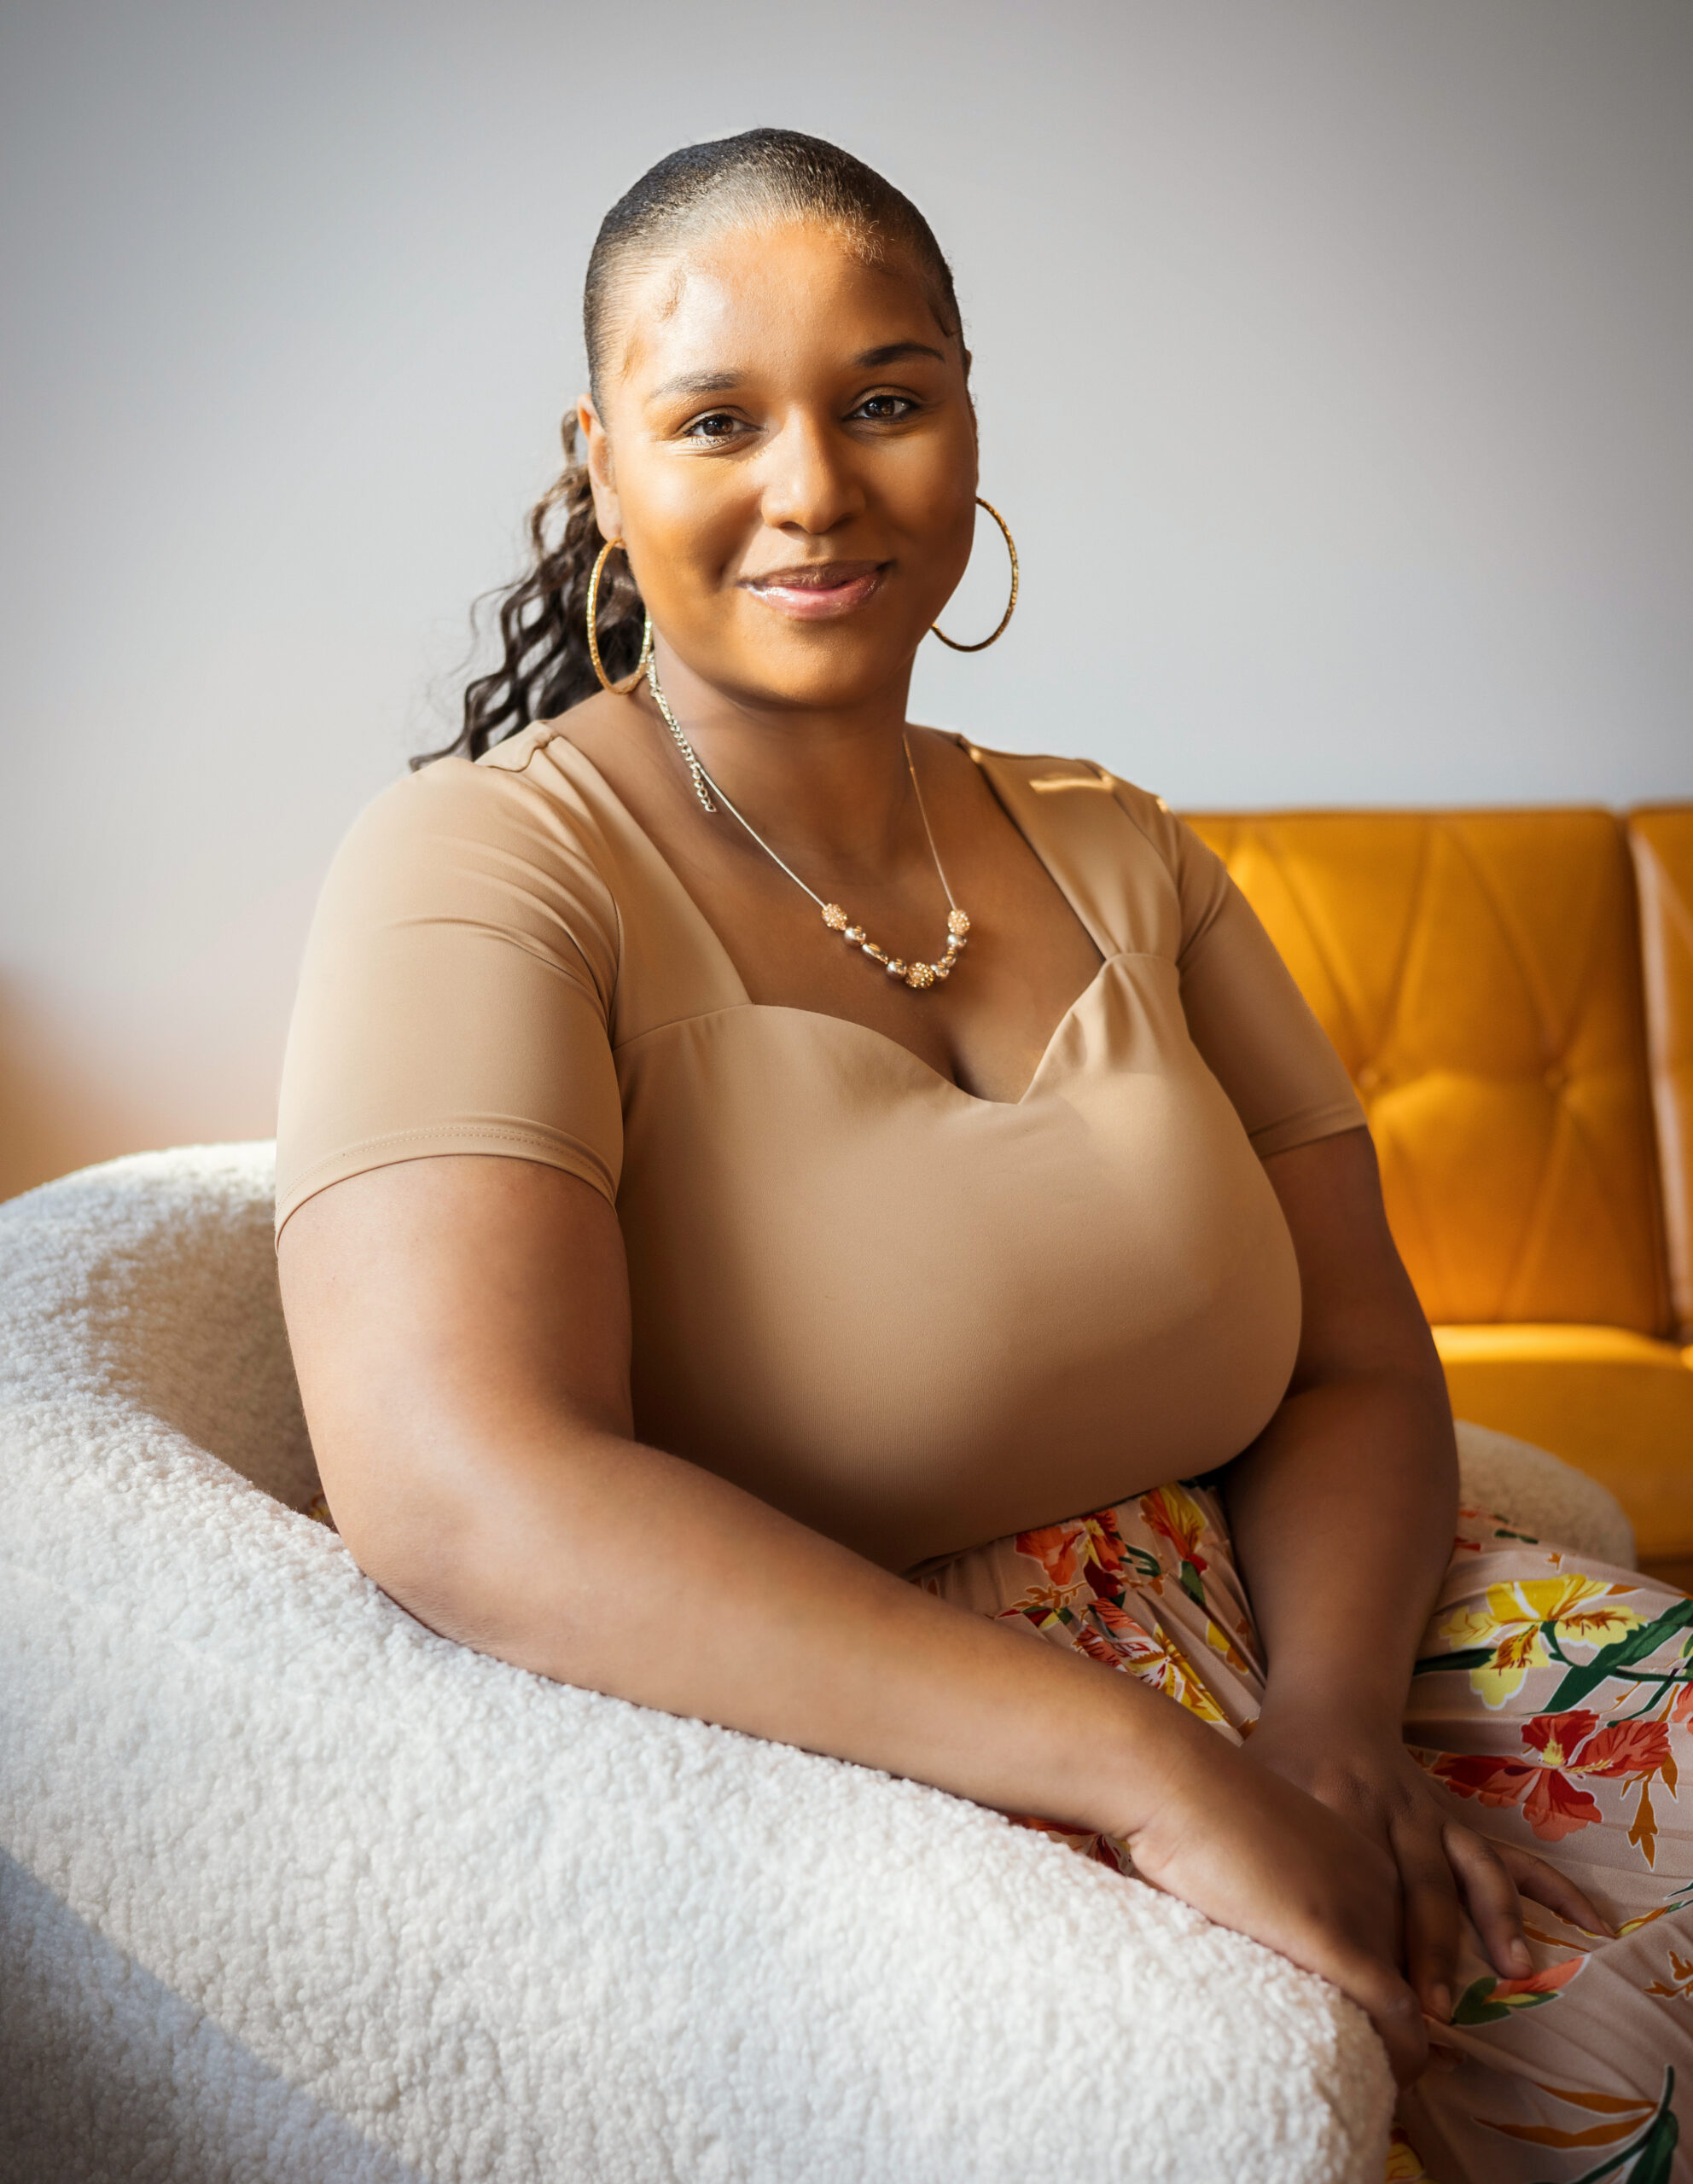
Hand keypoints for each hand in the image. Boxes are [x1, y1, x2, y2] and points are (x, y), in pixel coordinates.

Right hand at [1124, 1725, 1429, 2084]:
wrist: (1181, 1780)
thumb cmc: (1193, 1806)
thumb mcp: (1258, 1844)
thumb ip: (1274, 1885)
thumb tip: (1252, 1923)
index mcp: (1359, 1857)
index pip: (1395, 1939)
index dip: (1381, 1987)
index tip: (1363, 2023)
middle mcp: (1378, 1883)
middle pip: (1406, 1973)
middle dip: (1394, 2025)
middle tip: (1369, 2068)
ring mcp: (1362, 1911)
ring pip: (1408, 2004)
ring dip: (1399, 2052)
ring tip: (1372, 2086)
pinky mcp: (1339, 1941)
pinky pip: (1394, 2015)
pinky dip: (1399, 2056)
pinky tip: (1385, 2081)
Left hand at [1244, 1705, 1613, 2024]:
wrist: (1328, 1706)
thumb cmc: (1279, 1762)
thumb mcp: (1254, 1787)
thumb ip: (1248, 1841)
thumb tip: (1219, 1915)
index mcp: (1336, 1800)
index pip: (1351, 1870)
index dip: (1358, 1925)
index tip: (1363, 1984)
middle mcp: (1393, 1810)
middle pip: (1417, 1880)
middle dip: (1426, 1944)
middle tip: (1429, 2004)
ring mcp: (1431, 1817)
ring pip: (1469, 1869)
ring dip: (1492, 1921)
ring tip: (1512, 1971)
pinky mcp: (1455, 1822)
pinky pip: (1507, 1856)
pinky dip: (1550, 1888)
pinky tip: (1588, 1923)